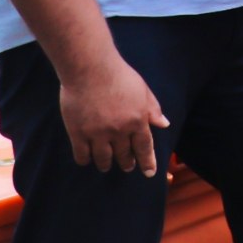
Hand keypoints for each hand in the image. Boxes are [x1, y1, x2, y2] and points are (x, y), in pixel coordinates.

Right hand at [58, 53, 170, 175]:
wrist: (90, 68)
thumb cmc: (119, 75)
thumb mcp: (143, 90)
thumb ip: (153, 109)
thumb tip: (164, 125)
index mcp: (138, 120)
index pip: (144, 148)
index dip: (147, 162)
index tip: (149, 173)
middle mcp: (119, 131)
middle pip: (125, 155)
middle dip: (127, 163)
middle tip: (127, 167)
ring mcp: (98, 134)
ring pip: (104, 159)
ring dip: (107, 164)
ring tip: (107, 166)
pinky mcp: (78, 133)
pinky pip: (82, 155)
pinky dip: (85, 160)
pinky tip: (87, 160)